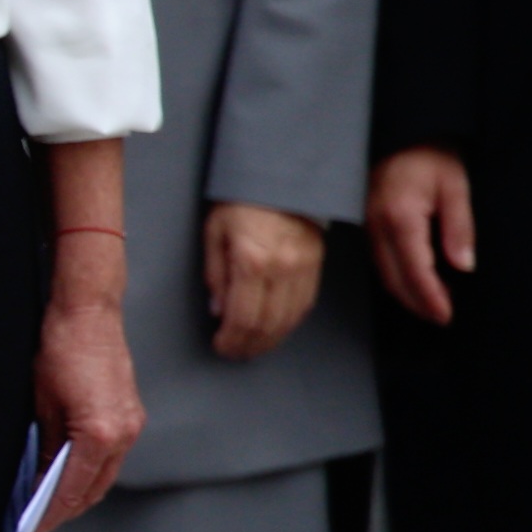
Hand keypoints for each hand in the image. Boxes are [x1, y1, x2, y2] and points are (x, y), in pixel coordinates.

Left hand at [33, 273, 142, 527]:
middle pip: (95, 487)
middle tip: (41, 522)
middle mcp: (124, 432)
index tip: (36, 528)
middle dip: (68, 508)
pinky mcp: (131, 414)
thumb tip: (41, 476)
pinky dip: (92, 469)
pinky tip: (70, 472)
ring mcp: (132, 424)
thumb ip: (47, 445)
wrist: (88, 313)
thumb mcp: (41, 404)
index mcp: (100, 433)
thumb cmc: (61, 349)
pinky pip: (112, 455)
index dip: (53, 512)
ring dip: (82, 490)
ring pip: (106, 473)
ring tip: (52, 503)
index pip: (74, 488)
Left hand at [200, 202, 323, 361]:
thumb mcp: (214, 233)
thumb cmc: (240, 203)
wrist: (282, 178)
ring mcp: (304, 268)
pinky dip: (289, 324)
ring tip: (252, 348)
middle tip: (234, 353)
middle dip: (249, 345)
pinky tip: (275, 330)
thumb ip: (215, 275)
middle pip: (268, 325)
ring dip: (270, 340)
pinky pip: (305, 305)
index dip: (232, 340)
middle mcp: (282, 269)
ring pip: (289, 320)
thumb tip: (218, 312)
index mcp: (252, 261)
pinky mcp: (317, 265)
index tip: (220, 347)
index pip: (243, 317)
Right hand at [367, 146, 471, 322]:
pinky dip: (397, 278)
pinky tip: (415, 281)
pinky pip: (379, 260)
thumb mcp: (455, 188)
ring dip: (406, 294)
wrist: (402, 132)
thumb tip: (464, 267)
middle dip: (417, 303)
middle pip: (394, 278)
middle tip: (441, 318)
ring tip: (432, 306)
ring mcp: (369, 226)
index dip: (430, 297)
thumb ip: (459, 228)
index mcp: (402, 218)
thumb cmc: (432, 156)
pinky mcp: (368, 224)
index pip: (416, 270)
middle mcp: (379, 227)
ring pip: (383, 273)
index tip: (446, 315)